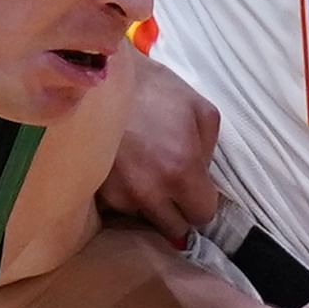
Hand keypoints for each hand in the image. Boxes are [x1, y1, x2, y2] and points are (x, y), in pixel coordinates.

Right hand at [97, 60, 221, 242]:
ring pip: (146, 220)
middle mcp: (150, 192)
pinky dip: (127, 196)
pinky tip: (126, 171)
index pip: (202, 215)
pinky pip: (121, 209)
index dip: (202, 202)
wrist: (103, 78)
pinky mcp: (98, 193)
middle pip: (175, 229)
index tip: (196, 189)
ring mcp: (120, 195)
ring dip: (151, 205)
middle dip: (178, 211)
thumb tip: (202, 177)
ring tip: (145, 173)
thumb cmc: (156, 89)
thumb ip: (210, 152)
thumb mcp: (201, 111)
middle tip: (173, 186)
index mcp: (181, 172)